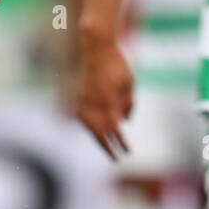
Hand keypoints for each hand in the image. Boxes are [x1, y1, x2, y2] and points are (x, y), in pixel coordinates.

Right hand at [75, 33, 133, 159]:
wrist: (95, 49)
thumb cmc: (116, 65)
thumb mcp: (129, 83)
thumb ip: (128, 103)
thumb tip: (126, 121)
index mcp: (109, 101)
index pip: (115, 129)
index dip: (121, 141)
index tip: (127, 151)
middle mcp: (95, 105)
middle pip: (100, 134)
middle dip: (109, 148)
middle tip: (116, 158)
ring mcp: (84, 102)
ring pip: (90, 128)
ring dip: (99, 140)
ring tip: (107, 148)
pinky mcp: (79, 99)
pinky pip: (84, 120)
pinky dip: (91, 129)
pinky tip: (97, 133)